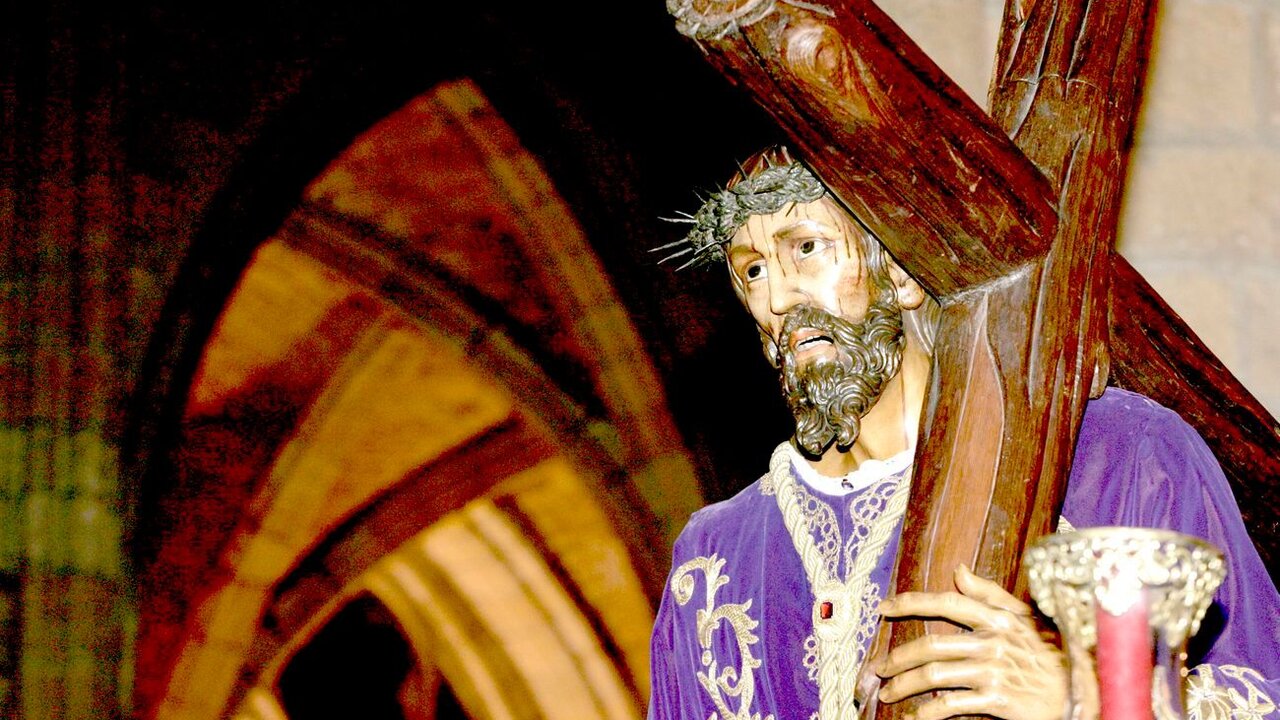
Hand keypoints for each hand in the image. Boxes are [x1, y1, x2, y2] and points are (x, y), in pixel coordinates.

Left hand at [874, 564, 1068, 719]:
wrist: (1083, 693)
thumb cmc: (1052, 654)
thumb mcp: (1026, 619)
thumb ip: (990, 594)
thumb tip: (959, 569)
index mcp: (998, 618)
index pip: (947, 603)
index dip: (911, 602)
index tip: (884, 606)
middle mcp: (993, 641)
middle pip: (931, 645)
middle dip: (897, 657)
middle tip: (877, 667)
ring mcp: (994, 671)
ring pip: (934, 675)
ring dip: (904, 685)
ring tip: (888, 692)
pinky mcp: (998, 699)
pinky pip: (951, 705)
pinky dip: (927, 712)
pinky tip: (915, 716)